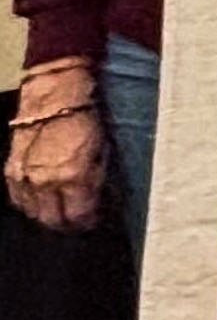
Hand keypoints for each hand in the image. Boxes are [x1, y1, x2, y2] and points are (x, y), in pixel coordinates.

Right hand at [7, 64, 105, 233]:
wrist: (54, 95)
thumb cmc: (86, 120)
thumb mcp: (102, 152)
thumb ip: (96, 181)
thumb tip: (95, 202)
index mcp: (72, 178)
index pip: (78, 217)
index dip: (87, 223)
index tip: (93, 221)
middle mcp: (44, 182)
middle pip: (52, 220)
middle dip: (67, 225)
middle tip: (77, 221)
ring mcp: (24, 177)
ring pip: (33, 213)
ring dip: (47, 215)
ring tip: (60, 210)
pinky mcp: (11, 169)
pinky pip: (17, 199)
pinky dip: (30, 204)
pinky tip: (41, 200)